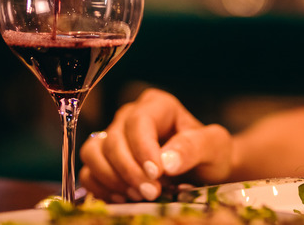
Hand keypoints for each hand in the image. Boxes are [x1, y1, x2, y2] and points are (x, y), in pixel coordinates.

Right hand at [78, 88, 232, 201]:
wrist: (206, 172)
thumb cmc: (210, 154)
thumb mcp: (215, 146)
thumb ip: (194, 146)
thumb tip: (166, 160)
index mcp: (157, 105)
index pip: (138, 121)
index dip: (142, 148)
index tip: (156, 173)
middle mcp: (130, 116)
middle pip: (113, 139)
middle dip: (130, 170)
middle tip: (152, 192)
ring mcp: (114, 137)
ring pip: (93, 152)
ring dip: (112, 178)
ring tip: (138, 195)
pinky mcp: (105, 160)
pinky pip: (88, 172)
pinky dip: (101, 188)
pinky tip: (124, 198)